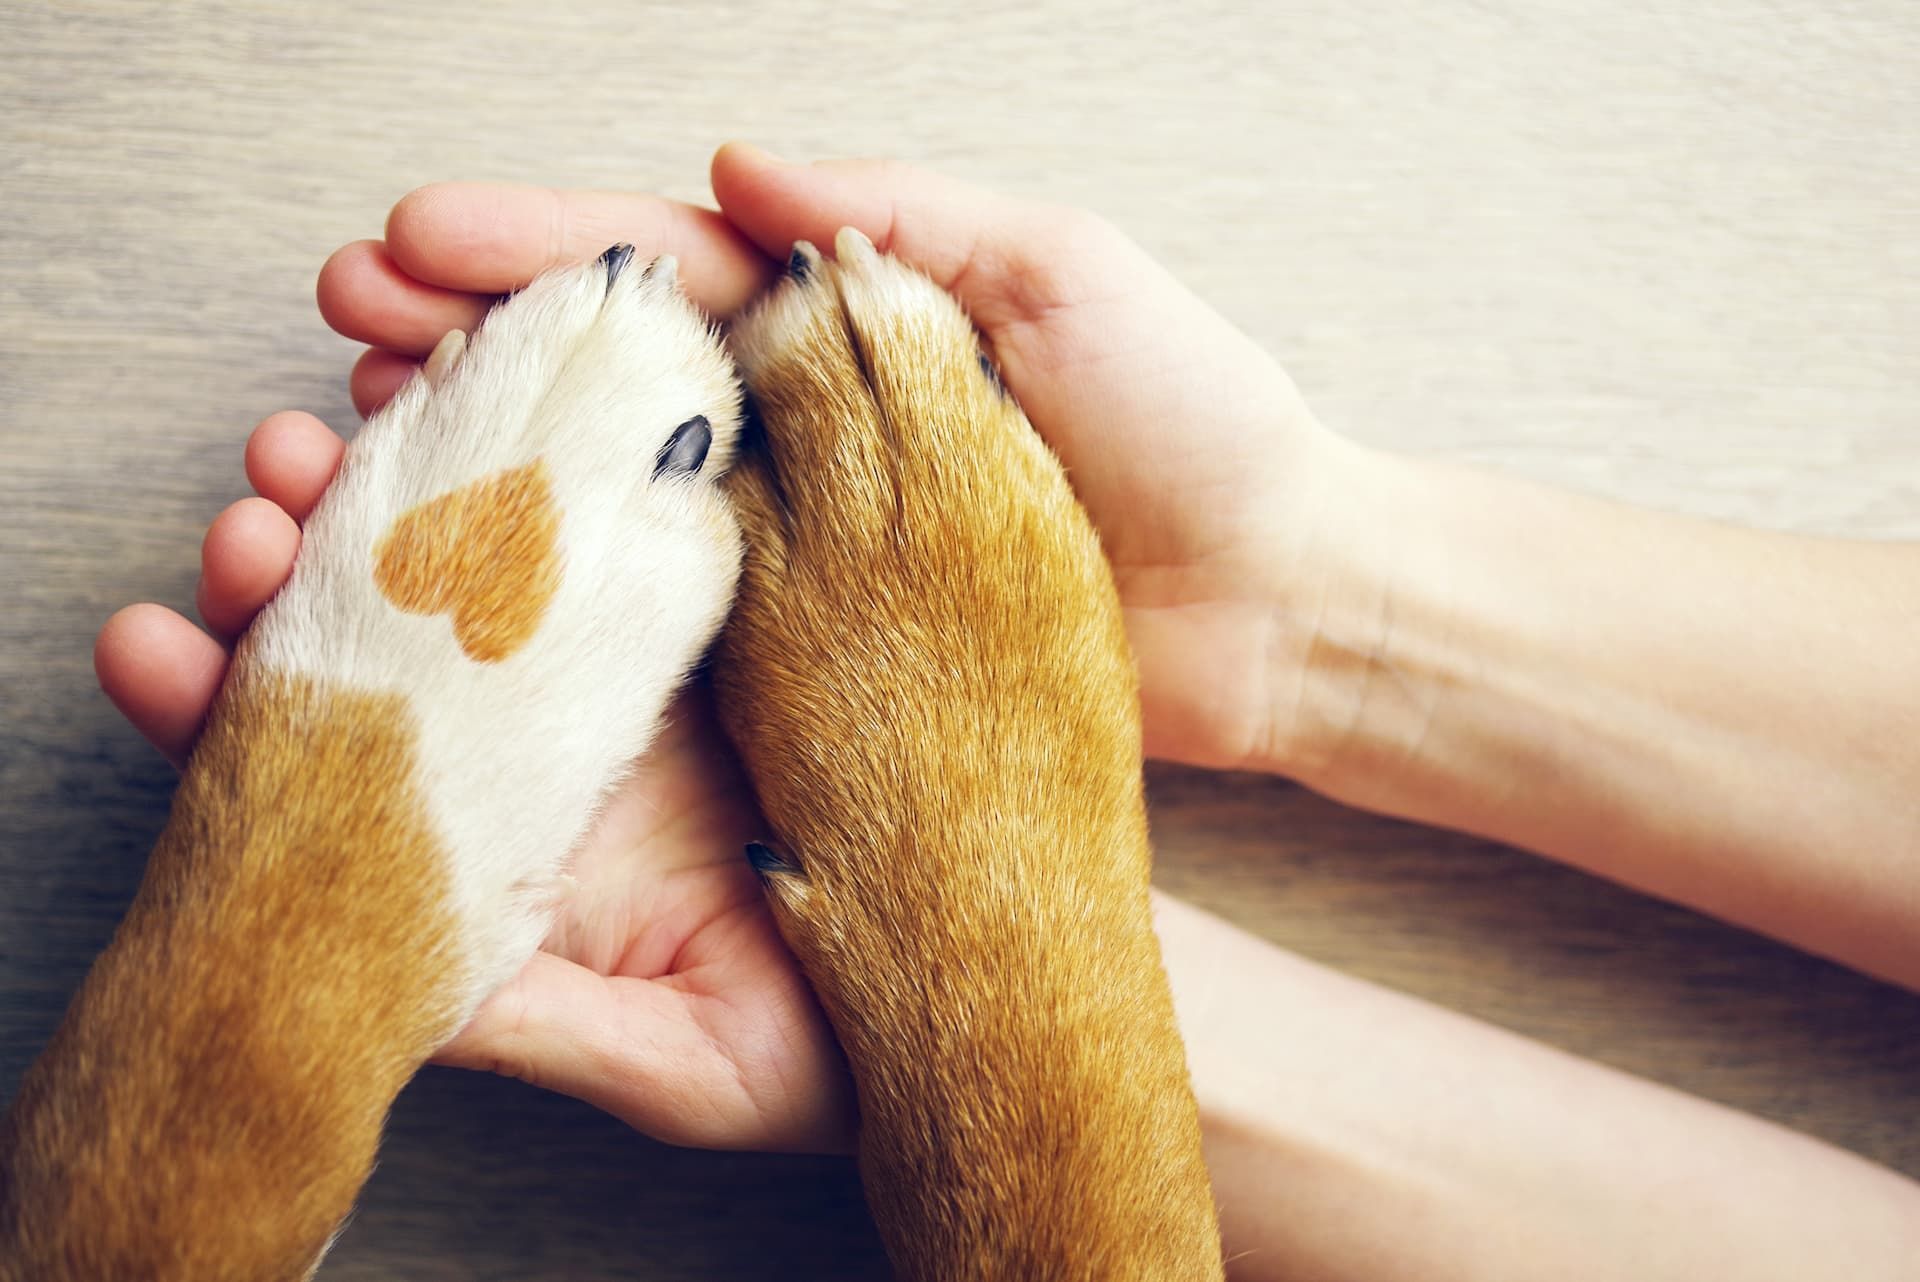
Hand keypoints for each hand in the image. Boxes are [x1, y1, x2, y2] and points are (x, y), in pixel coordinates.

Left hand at [95, 411, 852, 1152]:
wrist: (1008, 977)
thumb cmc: (842, 1046)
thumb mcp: (681, 1060)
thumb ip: (535, 1022)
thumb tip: (390, 998)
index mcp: (535, 818)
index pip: (365, 747)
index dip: (248, 698)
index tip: (164, 650)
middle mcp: (580, 715)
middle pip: (420, 608)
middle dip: (320, 545)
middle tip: (262, 490)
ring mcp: (672, 640)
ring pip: (519, 521)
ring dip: (423, 460)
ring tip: (349, 424)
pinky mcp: (775, 575)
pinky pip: (676, 483)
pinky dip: (597, 428)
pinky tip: (523, 384)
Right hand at [315, 144, 1358, 771]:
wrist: (1276, 605)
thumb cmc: (1195, 424)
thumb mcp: (1062, 270)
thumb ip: (902, 216)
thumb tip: (739, 165)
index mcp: (847, 327)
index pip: (660, 275)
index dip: (533, 253)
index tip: (409, 240)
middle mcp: (807, 433)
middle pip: (603, 384)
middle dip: (465, 351)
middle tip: (341, 338)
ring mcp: (805, 549)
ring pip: (614, 502)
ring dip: (483, 476)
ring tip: (358, 454)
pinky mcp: (821, 660)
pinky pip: (679, 627)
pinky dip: (575, 608)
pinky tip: (478, 599)